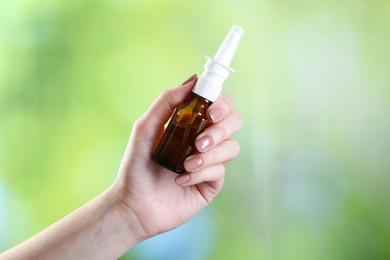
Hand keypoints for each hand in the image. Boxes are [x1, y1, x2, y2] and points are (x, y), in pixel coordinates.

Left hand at [113, 74, 242, 238]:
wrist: (134, 204)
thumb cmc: (136, 166)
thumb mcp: (145, 128)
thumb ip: (166, 102)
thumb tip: (193, 80)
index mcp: (192, 124)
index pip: (218, 104)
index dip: (222, 103)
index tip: (211, 111)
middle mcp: (204, 140)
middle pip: (234, 122)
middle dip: (221, 129)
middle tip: (200, 141)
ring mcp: (210, 161)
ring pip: (231, 147)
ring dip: (210, 154)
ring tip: (186, 164)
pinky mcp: (212, 183)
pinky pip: (220, 170)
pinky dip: (201, 173)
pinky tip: (182, 180)